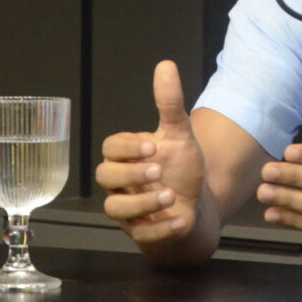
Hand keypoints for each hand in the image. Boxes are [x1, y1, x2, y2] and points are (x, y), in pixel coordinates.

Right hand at [96, 60, 206, 245]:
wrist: (196, 205)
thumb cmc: (181, 167)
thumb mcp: (179, 134)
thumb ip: (170, 103)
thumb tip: (166, 65)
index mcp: (126, 156)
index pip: (110, 148)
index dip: (127, 148)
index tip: (152, 146)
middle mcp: (120, 183)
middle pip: (105, 177)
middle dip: (130, 174)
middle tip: (158, 170)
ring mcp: (127, 210)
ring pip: (116, 209)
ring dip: (143, 203)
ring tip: (171, 195)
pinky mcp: (141, 234)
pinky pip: (141, 236)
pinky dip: (160, 229)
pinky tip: (180, 219)